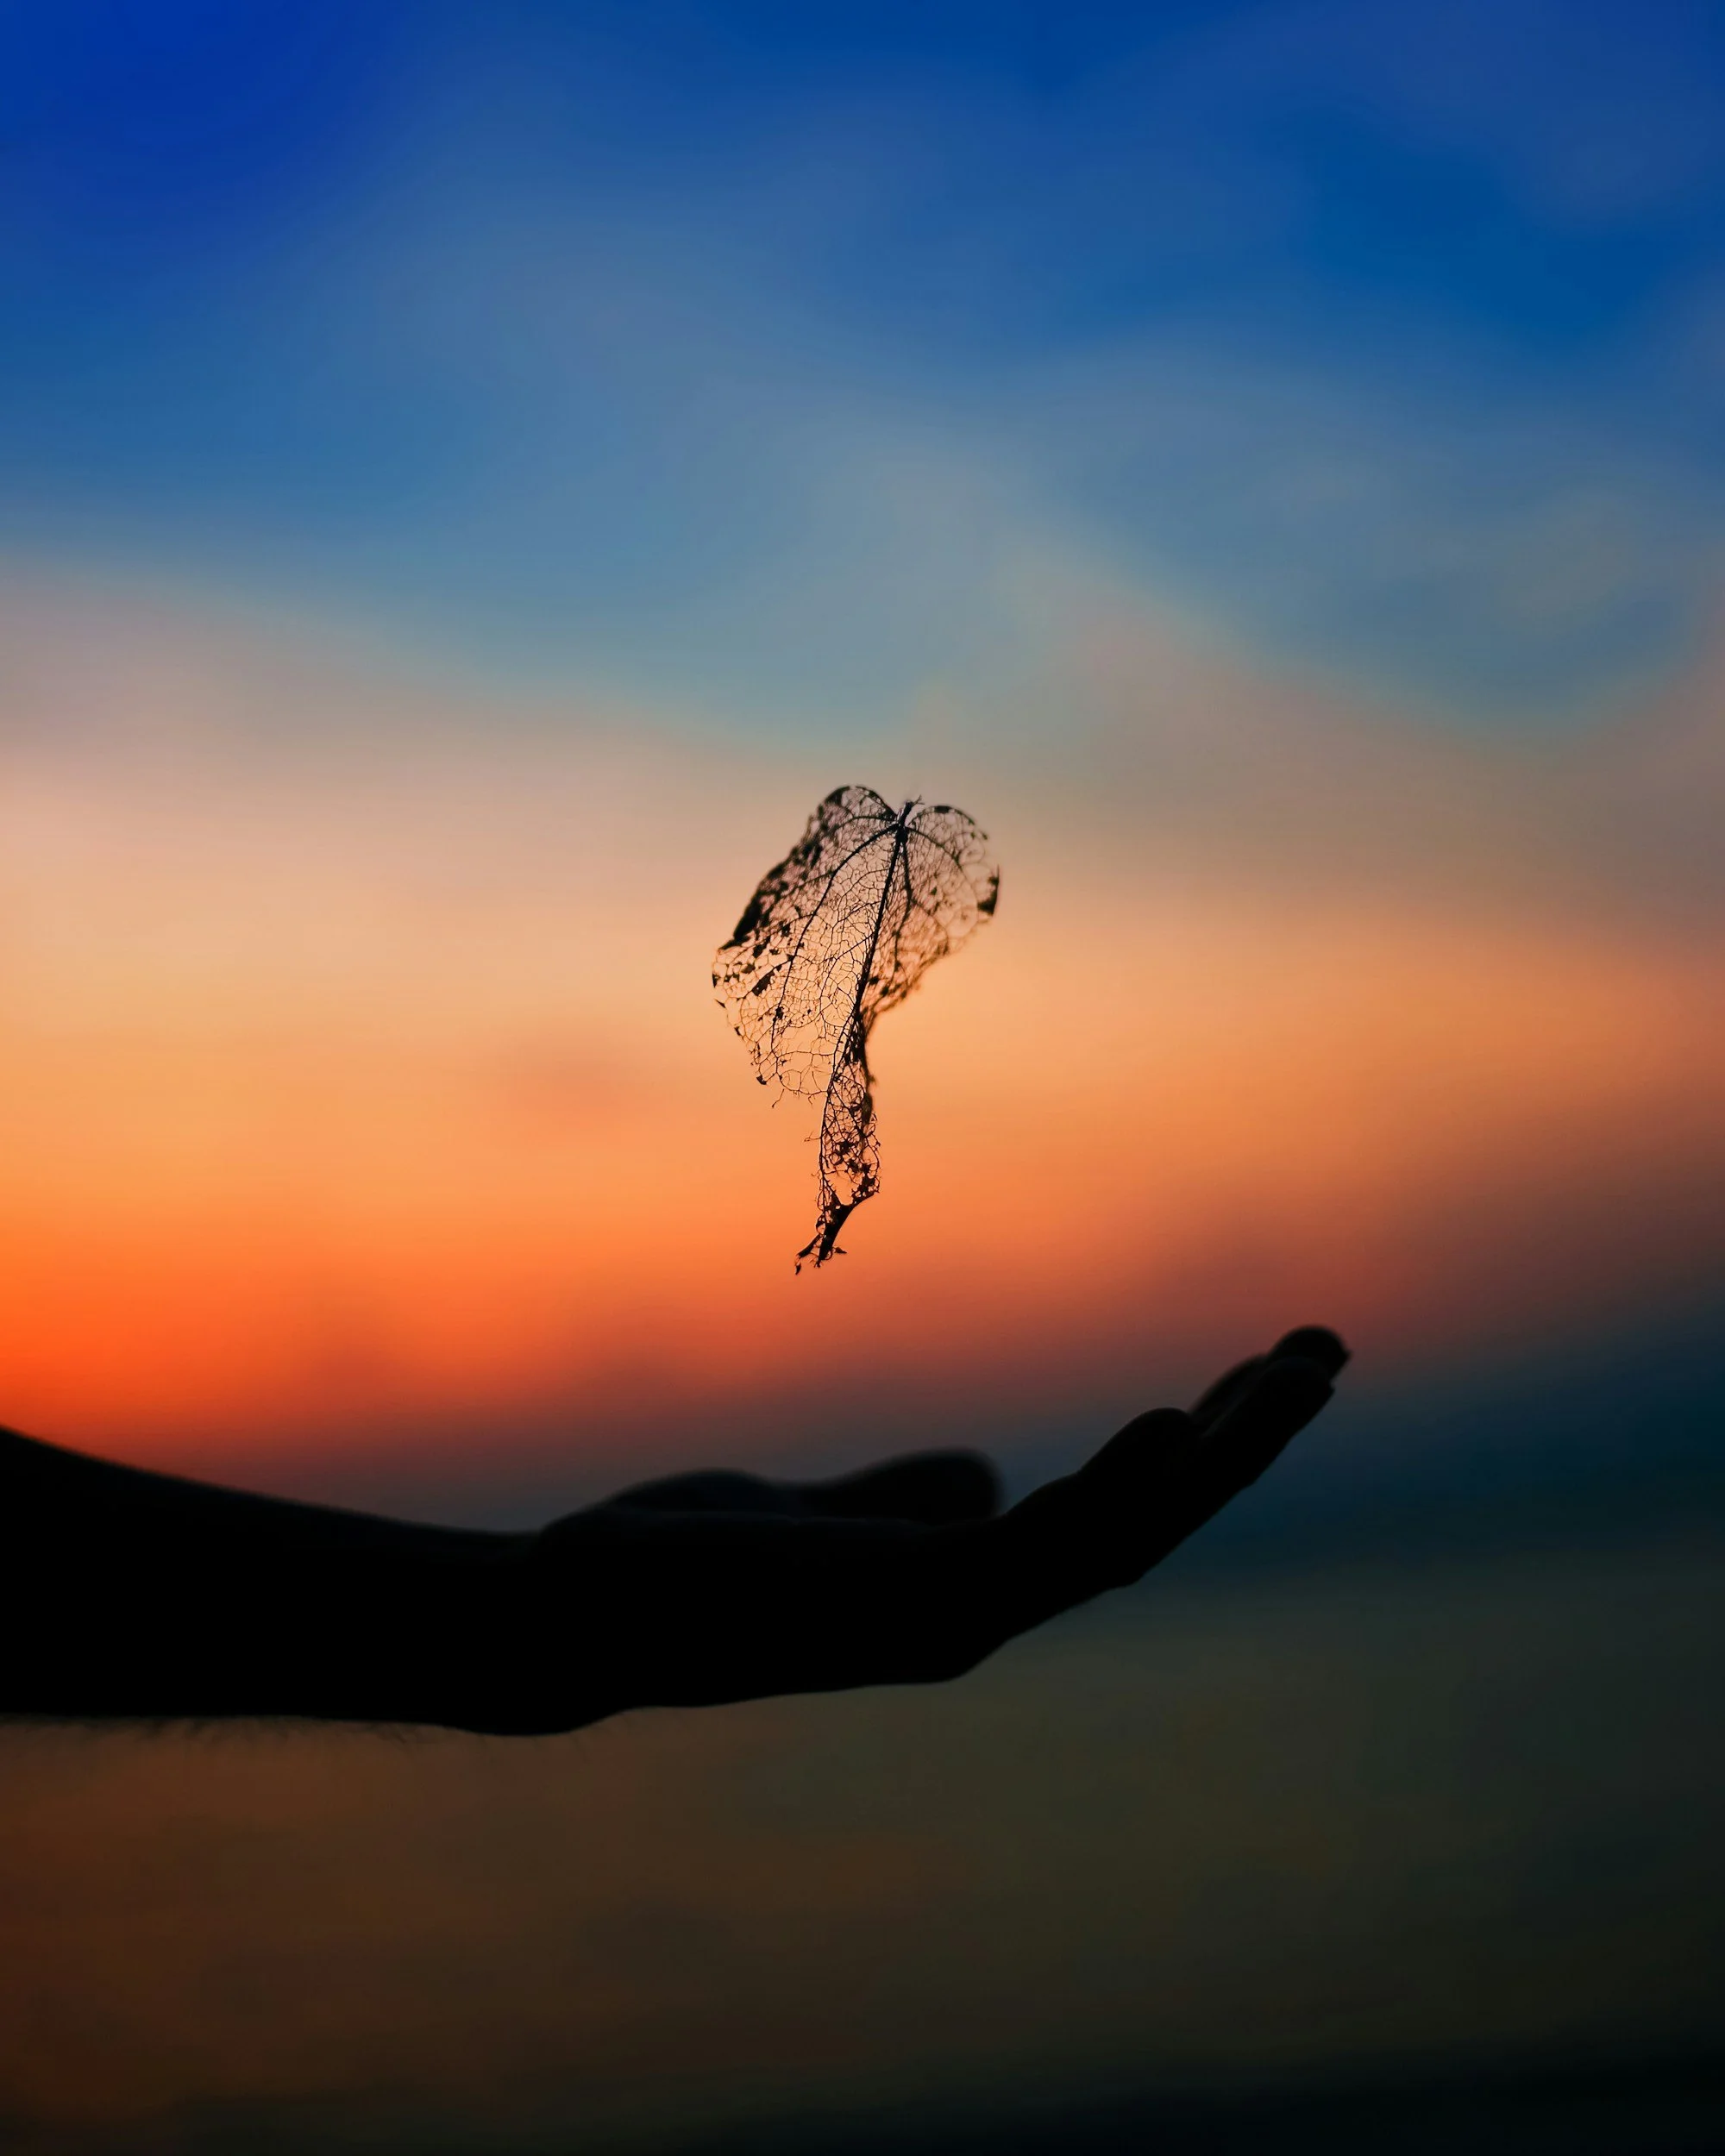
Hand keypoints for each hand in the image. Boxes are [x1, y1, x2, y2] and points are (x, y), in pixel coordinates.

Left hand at [476, 1327, 1347, 1733]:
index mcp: (965, 1588)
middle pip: (1150, 1527)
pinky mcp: (907, 1612)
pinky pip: (1041, 1554)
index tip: (1263, 1373)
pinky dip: (1112, 1490)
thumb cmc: (680, 1571)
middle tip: (1325, 1350)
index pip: (1116, 1516)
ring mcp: (950, 1623)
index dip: (1201, 1449)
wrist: (575, 1619)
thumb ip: (903, 1502)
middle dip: (1243, 1444)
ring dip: (1216, 1457)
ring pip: (1124, 1542)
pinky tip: (1168, 1422)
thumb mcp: (814, 1517)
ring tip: (1291, 1371)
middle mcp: (978, 1615)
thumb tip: (991, 1480)